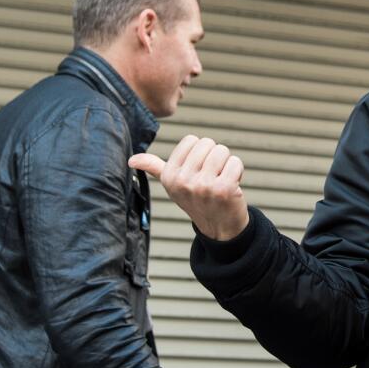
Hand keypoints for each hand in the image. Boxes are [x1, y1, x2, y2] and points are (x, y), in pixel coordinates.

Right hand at [129, 135, 249, 240]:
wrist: (219, 227)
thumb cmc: (196, 199)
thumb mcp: (172, 184)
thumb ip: (154, 168)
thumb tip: (131, 160)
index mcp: (169, 176)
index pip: (191, 140)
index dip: (200, 152)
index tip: (199, 170)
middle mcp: (183, 181)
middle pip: (207, 143)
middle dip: (214, 156)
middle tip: (212, 176)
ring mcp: (203, 186)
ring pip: (222, 151)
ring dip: (226, 163)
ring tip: (221, 179)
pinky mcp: (224, 189)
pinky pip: (235, 162)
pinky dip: (237, 171)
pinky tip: (231, 185)